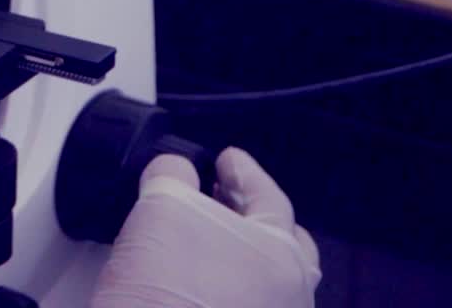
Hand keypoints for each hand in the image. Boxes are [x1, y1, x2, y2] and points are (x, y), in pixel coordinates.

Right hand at [91, 148, 321, 307]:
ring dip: (234, 251)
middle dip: (250, 215)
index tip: (227, 159)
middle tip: (223, 198)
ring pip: (262, 279)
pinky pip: (240, 304)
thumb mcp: (161, 205)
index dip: (243, 171)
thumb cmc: (165, 288)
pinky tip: (192, 281)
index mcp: (283, 255)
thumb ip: (173, 175)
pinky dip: (222, 284)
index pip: (268, 197)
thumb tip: (175, 171)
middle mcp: (289, 296)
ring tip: (202, 238)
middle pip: (281, 243)